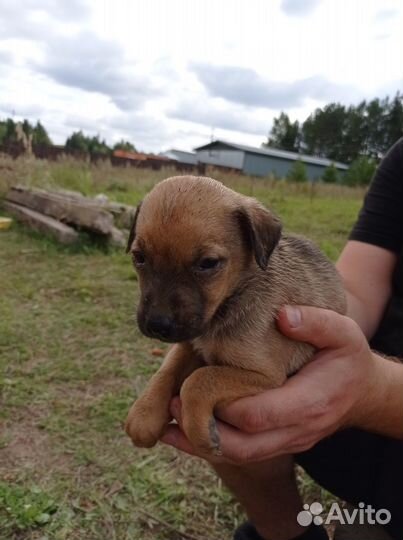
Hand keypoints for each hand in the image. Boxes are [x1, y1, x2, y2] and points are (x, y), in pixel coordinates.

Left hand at [161, 306, 384, 463]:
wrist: (362, 393)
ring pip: (240, 455)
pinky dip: (213, 446)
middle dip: (204, 431)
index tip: (196, 387)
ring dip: (202, 444)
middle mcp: (297, 430)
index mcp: (310, 402)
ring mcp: (288, 441)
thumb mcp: (343, 333)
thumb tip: (283, 316)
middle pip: (244, 446)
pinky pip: (243, 453)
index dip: (224, 406)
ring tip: (168, 422)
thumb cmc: (348, 359)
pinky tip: (185, 433)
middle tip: (174, 404)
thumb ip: (316, 323)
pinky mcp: (279, 443)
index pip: (259, 416)